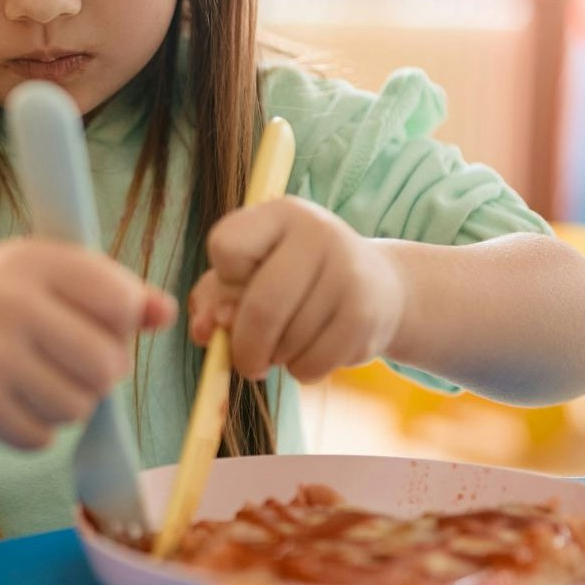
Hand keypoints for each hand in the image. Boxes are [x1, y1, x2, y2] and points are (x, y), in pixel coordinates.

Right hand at [0, 239, 176, 449]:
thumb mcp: (43, 277)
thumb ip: (109, 291)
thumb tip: (168, 313)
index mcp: (31, 261)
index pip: (121, 302)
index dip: (123, 324)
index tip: (99, 325)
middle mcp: (6, 303)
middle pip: (108, 364)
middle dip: (102, 373)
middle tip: (73, 364)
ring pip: (79, 407)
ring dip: (68, 403)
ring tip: (35, 380)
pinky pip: (43, 437)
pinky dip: (36, 428)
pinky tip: (8, 401)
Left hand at [187, 198, 406, 380]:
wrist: (379, 287)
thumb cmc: (295, 279)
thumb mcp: (249, 274)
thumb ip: (213, 298)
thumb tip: (205, 331)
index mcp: (281, 214)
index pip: (226, 246)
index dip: (224, 278)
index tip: (241, 285)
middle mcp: (318, 233)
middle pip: (262, 306)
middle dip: (245, 347)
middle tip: (247, 361)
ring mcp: (348, 273)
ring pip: (288, 341)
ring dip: (276, 358)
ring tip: (288, 342)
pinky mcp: (366, 315)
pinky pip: (313, 363)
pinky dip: (302, 370)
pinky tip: (312, 351)